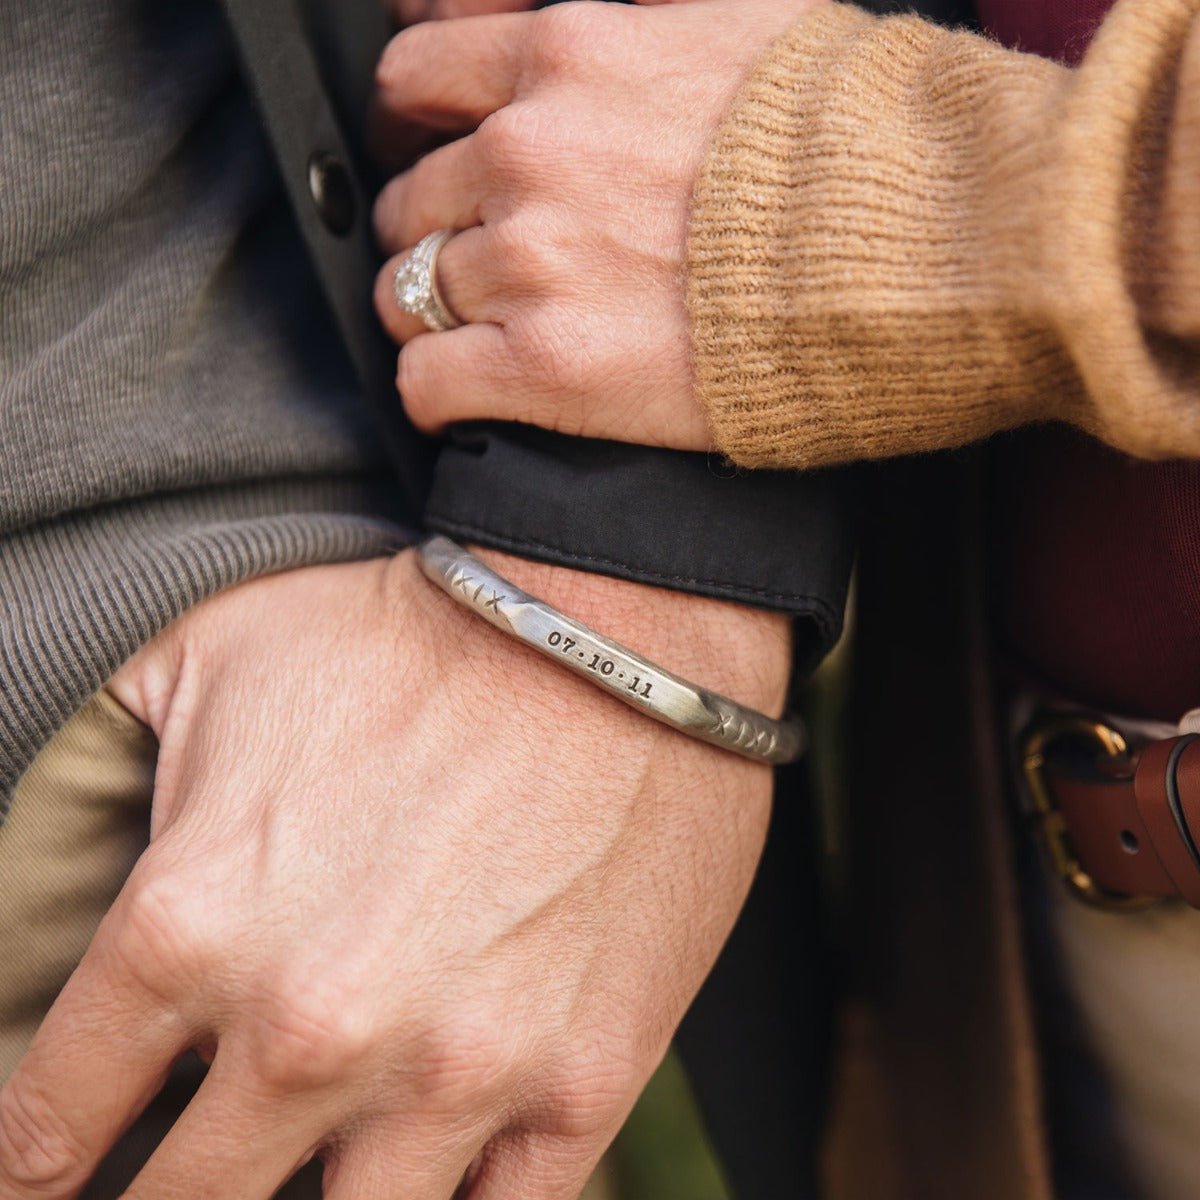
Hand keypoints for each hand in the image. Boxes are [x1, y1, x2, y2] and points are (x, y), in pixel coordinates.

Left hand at [0, 549, 788, 1197]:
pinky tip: (434, 1167)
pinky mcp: (579, 1082)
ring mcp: (453, 1070)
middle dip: (159, 1199)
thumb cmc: (417, 632)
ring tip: (320, 1154)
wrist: (616, 626)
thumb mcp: (212, 652)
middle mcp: (308, 1026)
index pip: (52, 1120)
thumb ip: (106, 760)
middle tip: (182, 1168)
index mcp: (189, 925)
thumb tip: (67, 838)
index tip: (60, 1163)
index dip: (38, 1159)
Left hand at [371, 0, 822, 450]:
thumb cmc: (851, 139)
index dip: (414, 128)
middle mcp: (529, 154)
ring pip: (405, 293)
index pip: (415, 79)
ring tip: (487, 337)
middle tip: (482, 266)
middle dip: (436, 232)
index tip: (428, 156)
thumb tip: (569, 31)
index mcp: (566, 59)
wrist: (916, 244)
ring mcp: (530, 262)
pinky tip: (469, 397)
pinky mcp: (545, 365)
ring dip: (434, 316)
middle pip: (412, 200)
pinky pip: (426, 381)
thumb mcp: (739, 19)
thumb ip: (632, 20)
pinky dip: (436, 393)